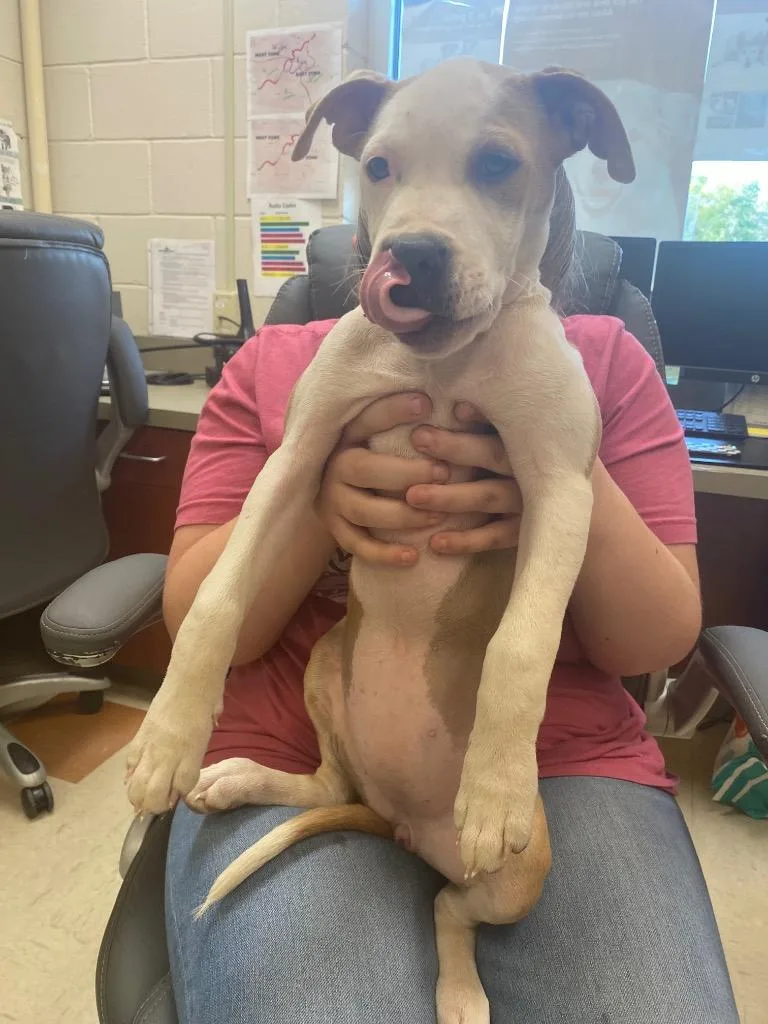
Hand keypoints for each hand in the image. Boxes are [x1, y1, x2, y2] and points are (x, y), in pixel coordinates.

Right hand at [317, 392, 448, 565]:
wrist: (335, 491)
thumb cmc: (378, 456)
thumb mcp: (384, 435)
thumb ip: (413, 425)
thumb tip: (461, 406)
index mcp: (348, 435)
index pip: (367, 419)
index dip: (393, 411)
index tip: (425, 403)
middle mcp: (336, 466)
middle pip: (364, 468)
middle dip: (406, 472)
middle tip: (443, 472)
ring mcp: (333, 501)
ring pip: (364, 511)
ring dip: (402, 515)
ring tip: (437, 516)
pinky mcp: (336, 530)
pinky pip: (359, 546)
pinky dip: (385, 554)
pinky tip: (413, 557)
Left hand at [408, 402, 521, 555]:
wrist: (561, 510)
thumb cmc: (520, 462)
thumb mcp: (511, 439)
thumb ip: (490, 426)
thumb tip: (459, 407)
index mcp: (526, 439)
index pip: (503, 422)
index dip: (481, 416)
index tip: (455, 410)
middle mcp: (529, 468)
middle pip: (492, 455)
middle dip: (455, 447)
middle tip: (418, 438)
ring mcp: (528, 501)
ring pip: (488, 496)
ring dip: (451, 496)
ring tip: (413, 496)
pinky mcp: (524, 531)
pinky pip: (494, 537)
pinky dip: (466, 540)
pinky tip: (436, 542)